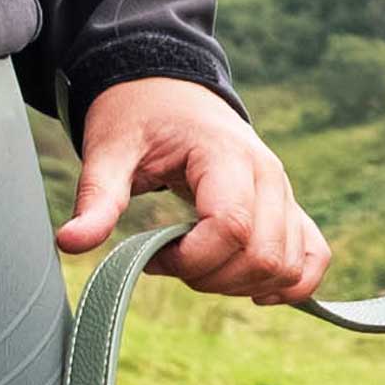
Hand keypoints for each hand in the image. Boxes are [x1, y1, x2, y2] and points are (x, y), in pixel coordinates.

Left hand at [55, 78, 330, 302]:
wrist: (173, 92)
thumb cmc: (140, 118)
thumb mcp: (109, 150)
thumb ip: (97, 198)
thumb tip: (70, 244)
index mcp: (229, 158)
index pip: (232, 227)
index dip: (192, 258)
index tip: (152, 256)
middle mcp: (270, 176)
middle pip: (264, 254)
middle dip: (214, 278)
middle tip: (172, 263)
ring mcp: (287, 194)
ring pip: (288, 264)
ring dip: (244, 285)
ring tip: (202, 269)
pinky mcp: (292, 210)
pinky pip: (314, 256)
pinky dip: (293, 284)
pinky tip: (256, 292)